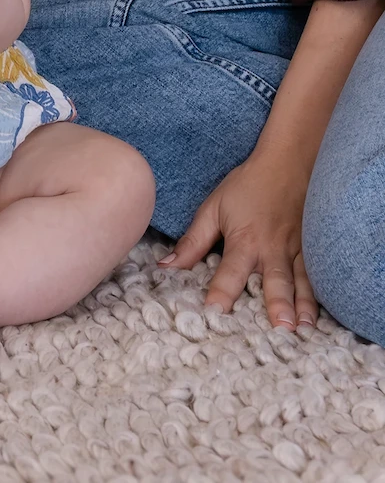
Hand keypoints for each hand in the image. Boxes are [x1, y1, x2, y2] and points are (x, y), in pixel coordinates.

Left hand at [159, 148, 317, 330]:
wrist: (286, 161)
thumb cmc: (246, 186)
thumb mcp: (214, 208)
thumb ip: (192, 241)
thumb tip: (166, 267)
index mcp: (244, 240)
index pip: (230, 272)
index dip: (221, 292)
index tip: (215, 314)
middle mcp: (272, 249)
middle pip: (273, 280)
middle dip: (277, 304)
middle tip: (281, 328)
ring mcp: (296, 249)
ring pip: (301, 282)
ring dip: (303, 306)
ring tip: (304, 329)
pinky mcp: (313, 247)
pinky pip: (318, 273)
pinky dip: (322, 294)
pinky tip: (324, 314)